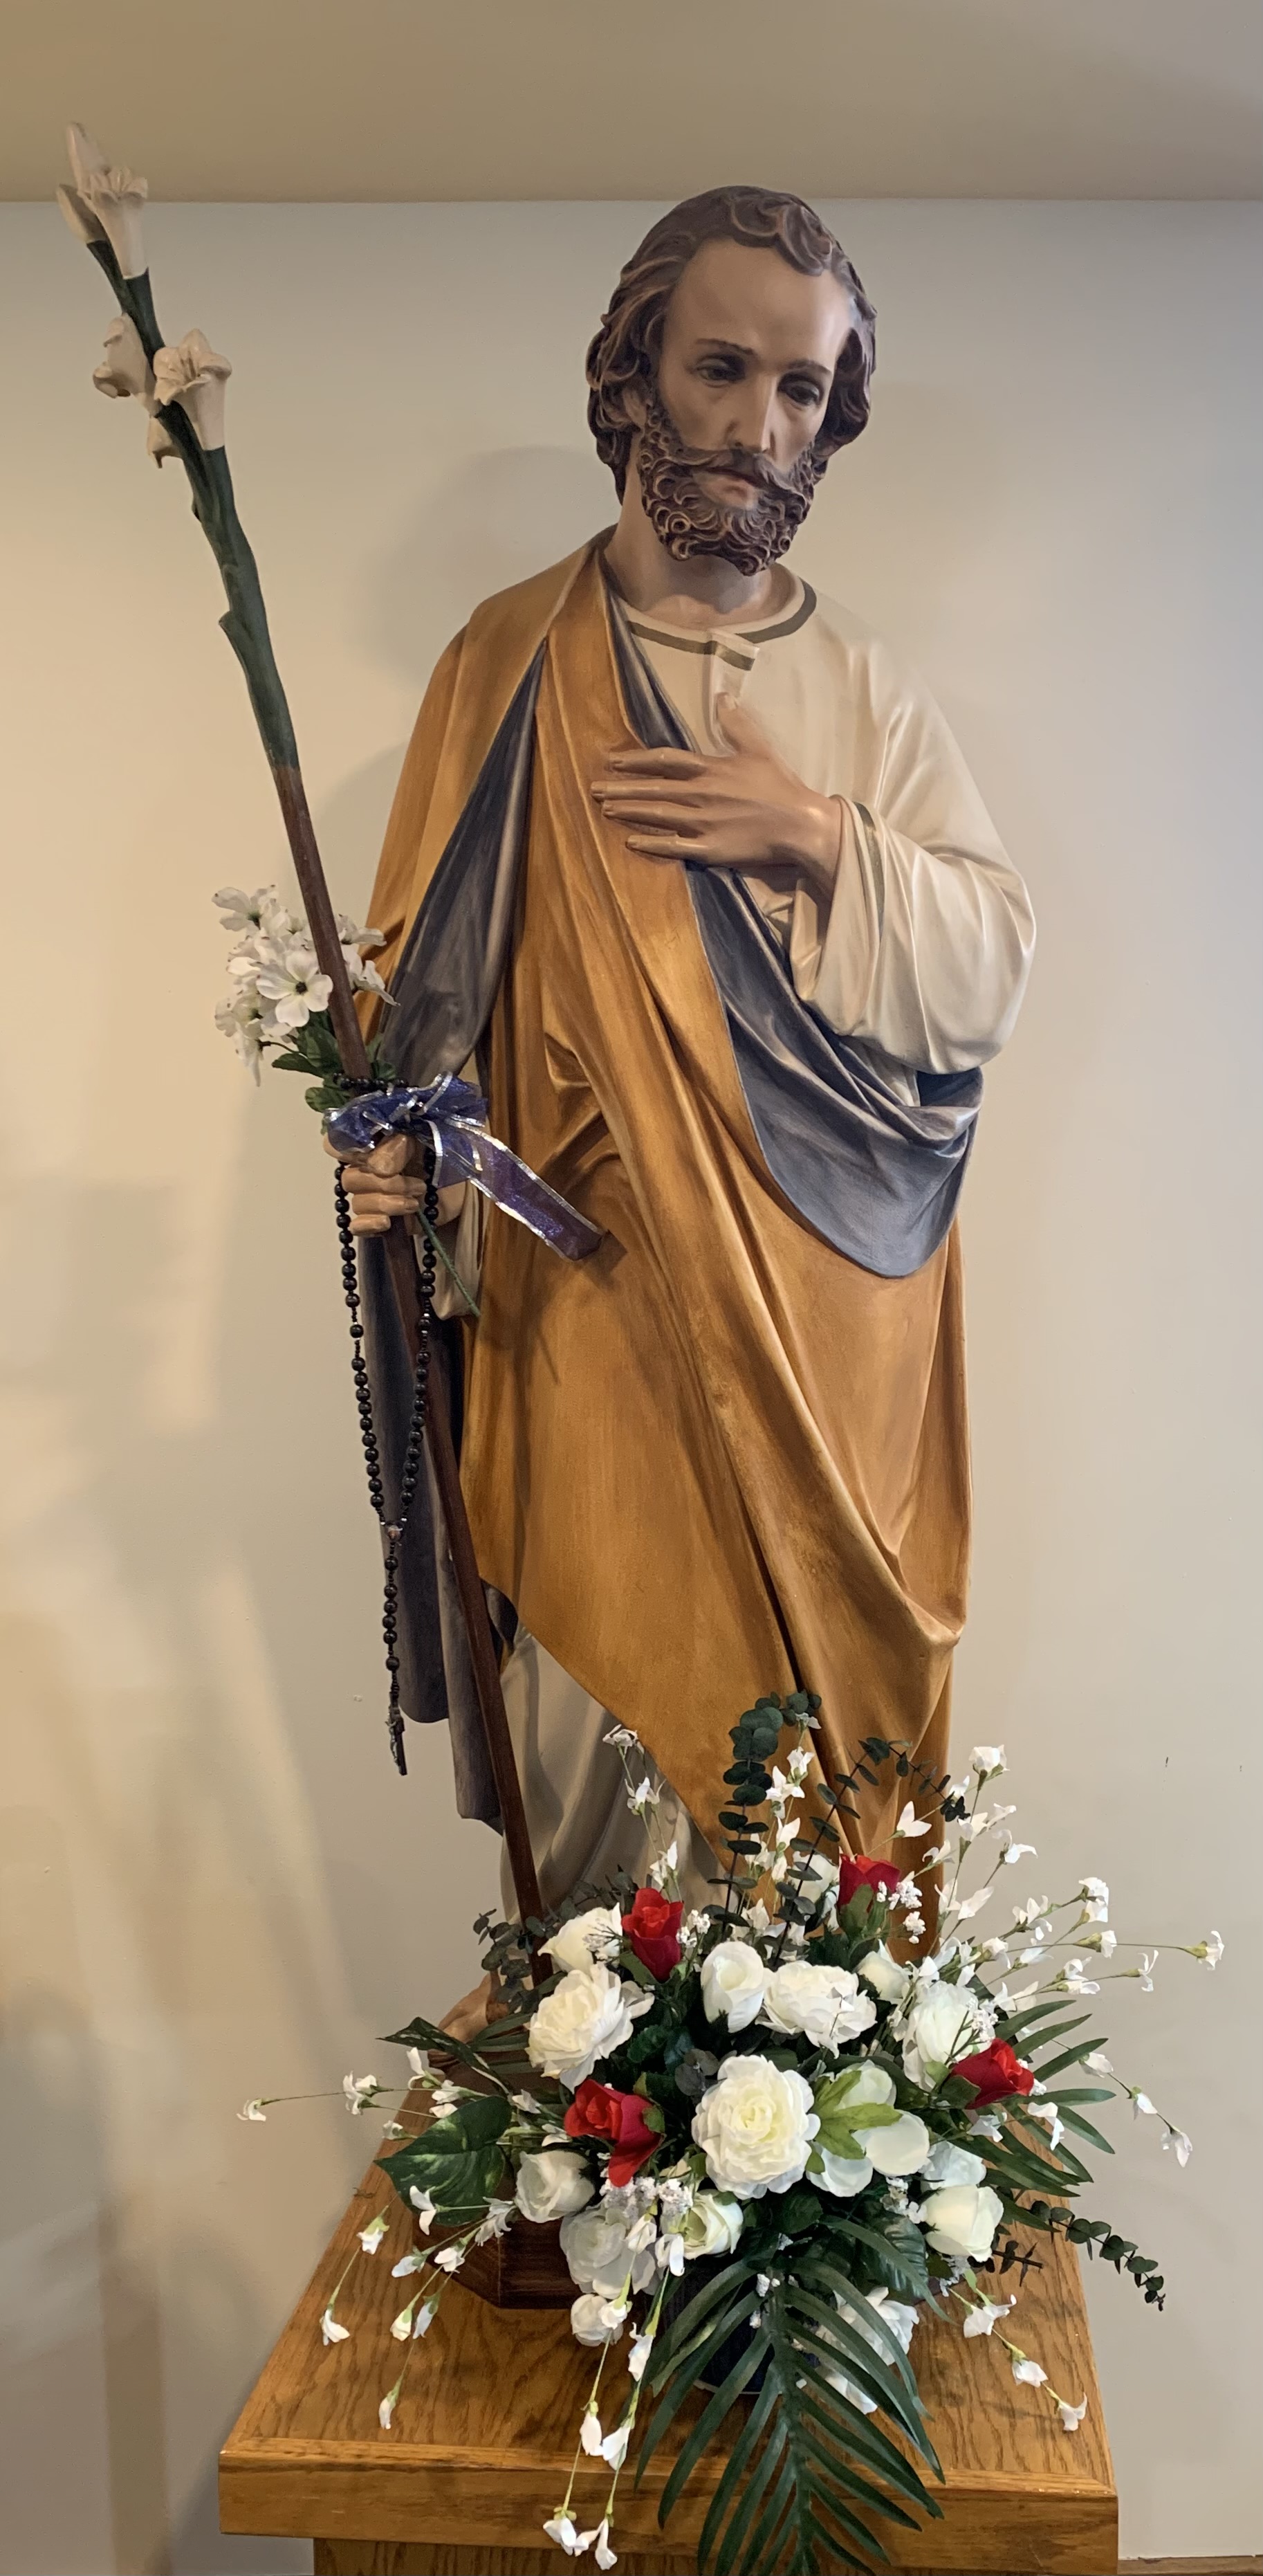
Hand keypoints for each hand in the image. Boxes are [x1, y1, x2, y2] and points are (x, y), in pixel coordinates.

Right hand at [323, 1130, 464, 1236]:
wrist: (465, 1186)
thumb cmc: (444, 1155)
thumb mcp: (424, 1139)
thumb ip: (398, 1147)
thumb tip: (378, 1168)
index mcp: (371, 1143)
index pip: (337, 1143)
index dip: (344, 1148)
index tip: (367, 1153)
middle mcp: (365, 1169)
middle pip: (350, 1179)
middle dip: (384, 1184)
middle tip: (417, 1185)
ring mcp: (372, 1196)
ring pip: (358, 1203)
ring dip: (388, 1203)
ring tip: (415, 1202)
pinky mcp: (381, 1221)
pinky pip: (358, 1226)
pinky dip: (370, 1224)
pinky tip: (388, 1223)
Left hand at [590, 694, 842, 899]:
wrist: (799, 825)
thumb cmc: (780, 786)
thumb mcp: (758, 748)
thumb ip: (736, 724)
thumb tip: (722, 695)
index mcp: (709, 769)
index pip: (664, 761)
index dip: (636, 760)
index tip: (613, 760)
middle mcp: (699, 795)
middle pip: (652, 789)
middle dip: (621, 787)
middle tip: (594, 789)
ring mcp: (701, 823)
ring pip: (657, 815)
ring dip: (629, 811)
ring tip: (605, 809)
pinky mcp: (708, 849)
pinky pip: (673, 846)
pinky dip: (651, 844)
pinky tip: (630, 842)